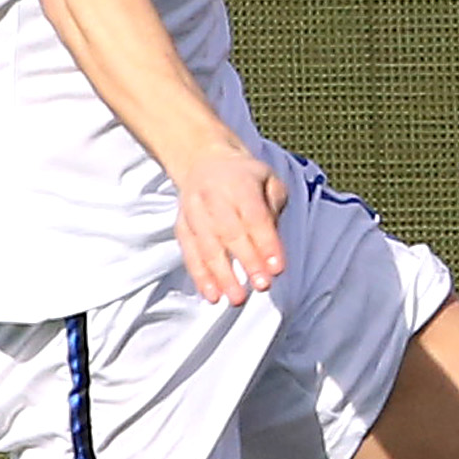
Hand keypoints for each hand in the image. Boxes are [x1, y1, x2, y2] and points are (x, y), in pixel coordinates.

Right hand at [169, 137, 288, 305]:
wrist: (204, 160)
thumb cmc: (246, 177)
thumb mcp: (269, 180)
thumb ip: (274, 207)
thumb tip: (271, 243)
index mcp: (240, 183)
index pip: (255, 217)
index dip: (266, 243)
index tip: (277, 269)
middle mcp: (213, 197)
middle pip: (231, 233)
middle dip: (248, 262)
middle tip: (262, 286)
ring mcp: (193, 212)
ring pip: (207, 246)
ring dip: (222, 275)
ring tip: (236, 299)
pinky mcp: (181, 226)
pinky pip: (190, 253)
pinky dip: (200, 276)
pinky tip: (212, 295)